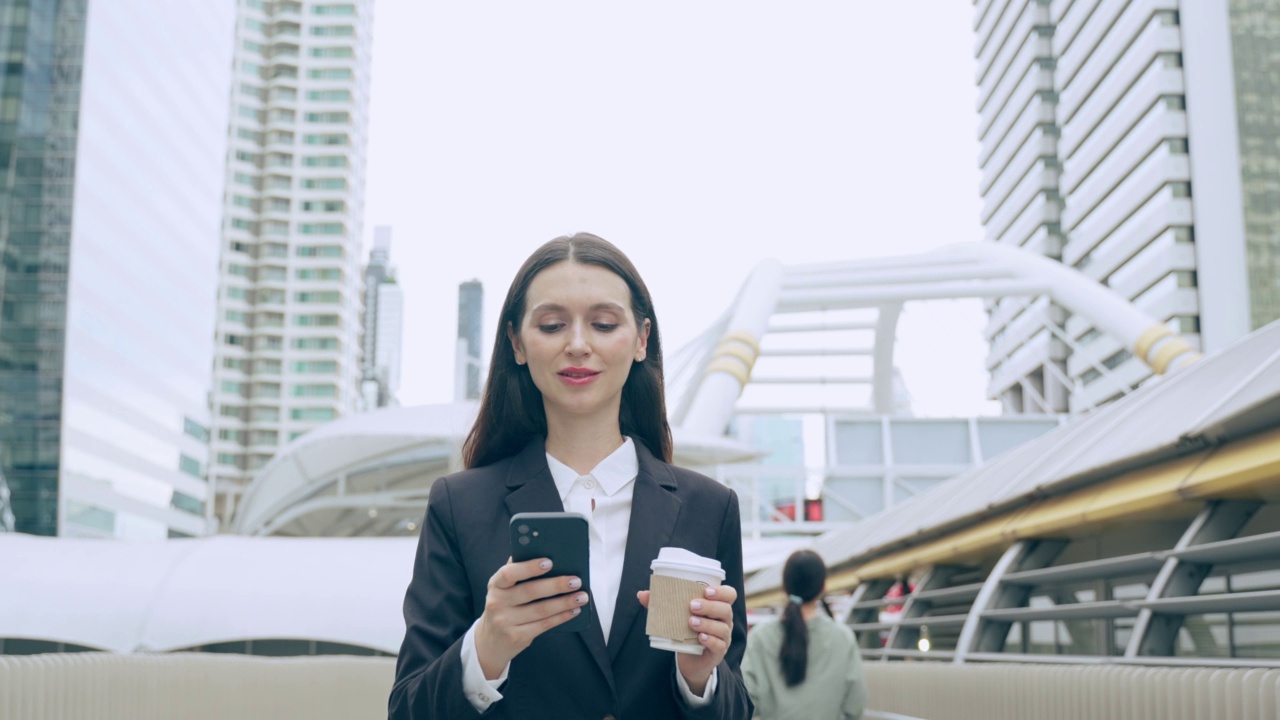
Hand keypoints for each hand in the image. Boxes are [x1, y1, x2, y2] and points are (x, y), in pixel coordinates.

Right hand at [474, 557, 588, 678]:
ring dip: (565, 602)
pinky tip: (574, 610)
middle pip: (530, 591)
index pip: (509, 573)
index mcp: (495, 585)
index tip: (550, 562)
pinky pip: (544, 625)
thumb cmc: (504, 607)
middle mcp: (497, 603)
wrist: (490, 643)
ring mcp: (505, 622)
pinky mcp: (517, 637)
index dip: (529, 567)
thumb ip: (518, 572)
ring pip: (541, 610)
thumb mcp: (503, 590)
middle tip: (576, 580)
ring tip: (582, 596)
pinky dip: (561, 617)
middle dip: (556, 585)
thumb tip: (542, 551)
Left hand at [637, 583, 736, 695]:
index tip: (705, 590)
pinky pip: (719, 645)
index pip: (729, 594)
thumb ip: (661, 605)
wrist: (690, 661)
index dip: (721, 591)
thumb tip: (642, 594)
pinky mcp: (719, 652)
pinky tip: (699, 638)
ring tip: (690, 622)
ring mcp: (724, 637)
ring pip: (722, 628)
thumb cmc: (686, 632)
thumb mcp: (676, 617)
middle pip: (726, 610)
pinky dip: (709, 640)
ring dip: (707, 624)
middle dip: (710, 606)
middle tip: (692, 605)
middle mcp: (724, 621)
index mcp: (717, 607)